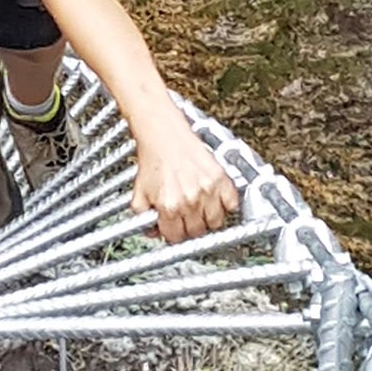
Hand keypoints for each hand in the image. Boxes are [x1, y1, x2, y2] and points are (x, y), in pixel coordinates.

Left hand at [130, 120, 240, 241]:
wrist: (163, 134)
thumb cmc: (153, 158)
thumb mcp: (139, 191)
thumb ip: (142, 217)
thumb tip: (152, 232)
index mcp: (169, 207)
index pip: (176, 238)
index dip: (175, 235)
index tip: (176, 231)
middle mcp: (189, 200)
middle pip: (197, 232)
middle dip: (191, 229)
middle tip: (187, 220)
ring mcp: (207, 190)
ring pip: (216, 223)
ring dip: (209, 220)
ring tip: (201, 211)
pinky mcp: (220, 178)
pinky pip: (232, 205)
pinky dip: (227, 206)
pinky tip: (216, 201)